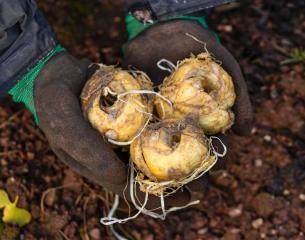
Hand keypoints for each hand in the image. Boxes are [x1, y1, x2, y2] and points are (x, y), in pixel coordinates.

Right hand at [34, 52, 190, 209]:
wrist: (57, 73)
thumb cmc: (55, 99)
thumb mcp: (64, 124)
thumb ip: (88, 152)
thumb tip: (120, 178)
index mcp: (95, 165)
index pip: (127, 188)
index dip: (154, 197)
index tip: (184, 197)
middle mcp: (110, 156)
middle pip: (145, 177)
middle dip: (173, 185)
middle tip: (201, 187)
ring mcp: (121, 139)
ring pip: (153, 158)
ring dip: (178, 164)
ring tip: (205, 168)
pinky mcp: (129, 121)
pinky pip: (152, 135)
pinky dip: (171, 140)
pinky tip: (191, 139)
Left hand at [122, 19, 252, 190]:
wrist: (164, 29)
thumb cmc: (198, 47)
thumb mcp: (226, 67)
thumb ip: (239, 97)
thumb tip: (247, 133)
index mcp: (202, 119)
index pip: (209, 150)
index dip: (210, 168)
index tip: (205, 182)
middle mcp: (180, 122)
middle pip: (183, 156)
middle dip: (183, 176)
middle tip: (179, 192)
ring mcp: (158, 118)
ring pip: (159, 150)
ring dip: (159, 170)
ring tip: (156, 188)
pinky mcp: (138, 110)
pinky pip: (136, 131)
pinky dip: (134, 147)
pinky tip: (132, 165)